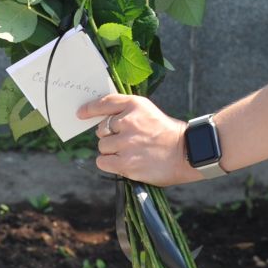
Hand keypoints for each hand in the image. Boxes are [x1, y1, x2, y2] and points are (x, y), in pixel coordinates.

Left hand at [77, 93, 198, 185]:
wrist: (187, 153)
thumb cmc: (167, 134)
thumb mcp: (148, 112)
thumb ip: (126, 112)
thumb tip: (102, 120)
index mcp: (135, 105)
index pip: (105, 103)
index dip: (90, 109)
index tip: (81, 113)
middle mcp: (128, 122)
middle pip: (101, 129)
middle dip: (110, 136)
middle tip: (127, 141)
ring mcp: (126, 143)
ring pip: (102, 147)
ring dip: (112, 151)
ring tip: (130, 153)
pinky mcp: (126, 163)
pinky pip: (103, 162)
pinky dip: (109, 163)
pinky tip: (124, 163)